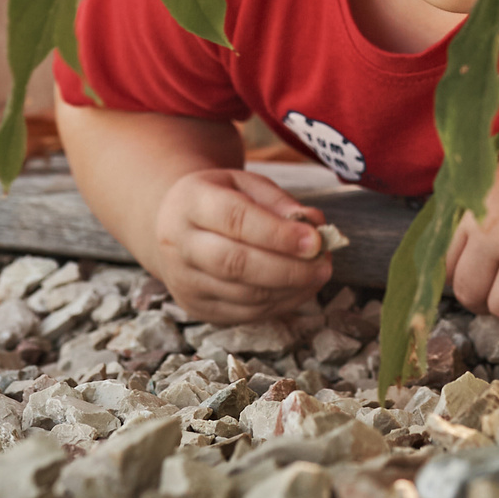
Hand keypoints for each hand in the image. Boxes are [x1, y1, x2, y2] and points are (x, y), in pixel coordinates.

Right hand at [149, 168, 332, 322]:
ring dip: (290, 288)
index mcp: (190, 202)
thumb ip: (279, 202)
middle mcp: (179, 244)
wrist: (174, 225)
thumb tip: (314, 224)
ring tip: (319, 273)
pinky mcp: (197, 307)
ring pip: (243, 294)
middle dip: (287, 268)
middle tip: (324, 264)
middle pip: (234, 263)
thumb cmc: (219, 199)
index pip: (234, 219)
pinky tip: (301, 288)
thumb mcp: (245, 184)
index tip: (315, 240)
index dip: (277, 234)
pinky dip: (280, 303)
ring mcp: (184, 281)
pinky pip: (245, 313)